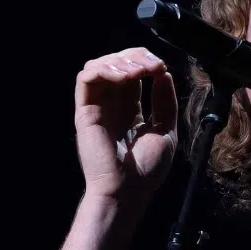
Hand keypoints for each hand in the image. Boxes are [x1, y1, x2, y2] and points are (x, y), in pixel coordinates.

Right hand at [74, 48, 177, 202]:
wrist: (128, 192)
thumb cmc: (146, 170)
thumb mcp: (165, 131)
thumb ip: (165, 102)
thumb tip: (163, 73)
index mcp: (128, 110)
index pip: (132, 73)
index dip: (146, 63)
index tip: (162, 68)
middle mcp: (110, 105)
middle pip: (116, 64)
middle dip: (135, 57)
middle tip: (153, 66)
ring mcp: (97, 107)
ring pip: (99, 66)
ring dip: (120, 61)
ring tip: (140, 71)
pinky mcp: (85, 112)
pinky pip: (86, 79)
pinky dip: (105, 70)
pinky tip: (125, 78)